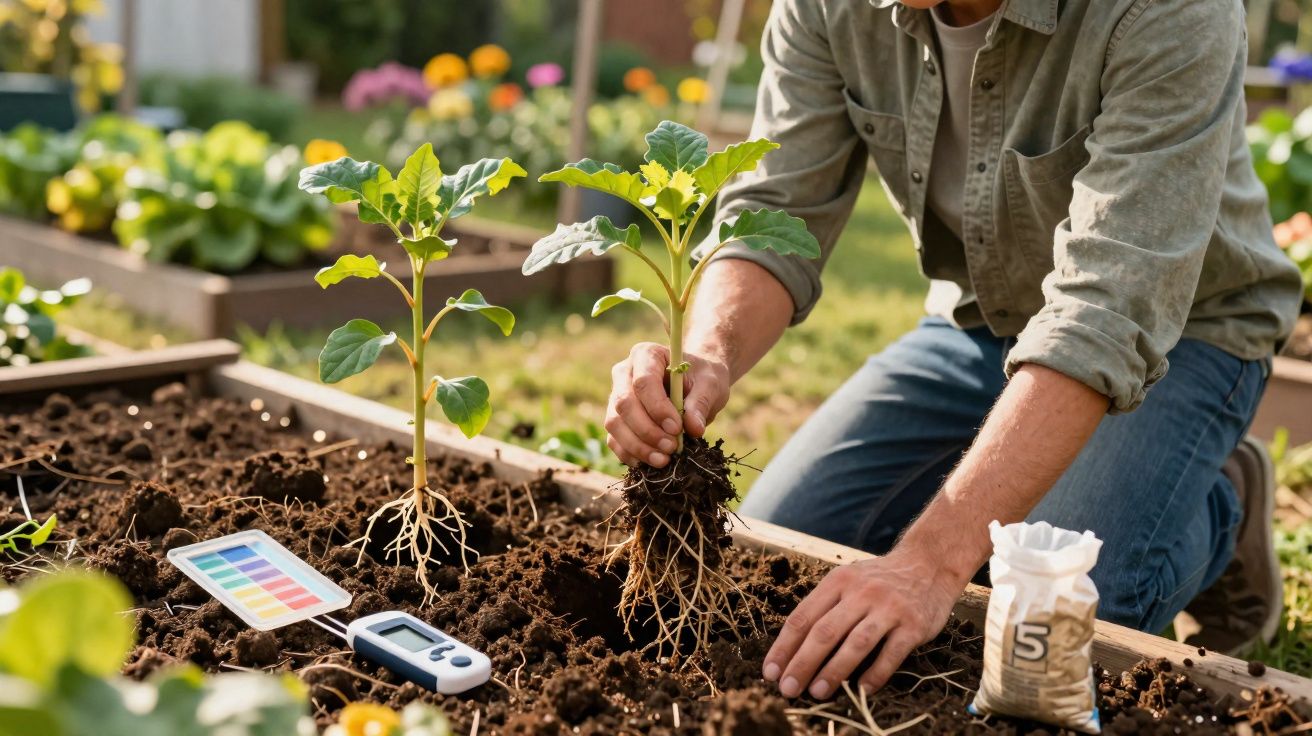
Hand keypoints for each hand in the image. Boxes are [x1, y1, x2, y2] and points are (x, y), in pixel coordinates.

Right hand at [605, 342, 730, 466]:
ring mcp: (615, 396)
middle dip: (647, 430)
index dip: (657, 408)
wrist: (695, 385)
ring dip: (638, 446)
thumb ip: (701, 403)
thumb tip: (693, 429)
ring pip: (614, 423)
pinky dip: (630, 454)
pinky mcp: (616, 419)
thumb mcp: (710, 384)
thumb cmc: (702, 379)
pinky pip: (614, 439)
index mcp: (646, 355)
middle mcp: (623, 373)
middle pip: (623, 403)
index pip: (643, 382)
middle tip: (672, 448)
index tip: (677, 428)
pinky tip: (650, 462)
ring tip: (664, 460)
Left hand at [763, 547, 961, 699]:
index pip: (803, 617)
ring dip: (834, 670)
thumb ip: (825, 607)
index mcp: (838, 581)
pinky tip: (862, 690)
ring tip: (817, 692)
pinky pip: (891, 653)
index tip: (770, 672)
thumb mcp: (848, 580)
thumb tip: (792, 649)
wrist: (929, 564)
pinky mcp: (914, 624)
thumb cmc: (879, 580)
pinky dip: (875, 674)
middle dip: (802, 663)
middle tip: (788, 688)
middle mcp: (862, 592)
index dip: (784, 647)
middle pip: (825, 631)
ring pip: (856, 643)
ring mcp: (889, 608)